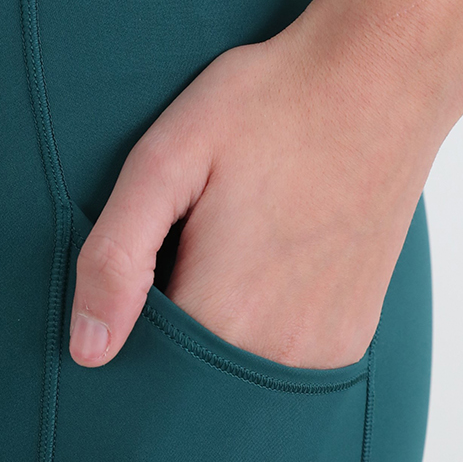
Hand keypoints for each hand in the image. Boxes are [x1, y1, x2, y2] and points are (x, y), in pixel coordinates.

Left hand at [68, 0, 441, 370]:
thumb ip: (116, 258)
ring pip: (234, 376)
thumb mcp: (164, 161)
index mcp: (225, 313)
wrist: (375, 79)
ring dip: (212, 336)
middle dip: (166, 338)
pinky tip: (259, 272)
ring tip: (221, 257)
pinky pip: (280, 364)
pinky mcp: (350, 337)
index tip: (136, 279)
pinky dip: (257, 333)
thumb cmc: (266, 106)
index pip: (141, 373)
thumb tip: (88, 350)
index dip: (124, 332)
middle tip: (183, 252)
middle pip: (188, 382)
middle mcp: (280, 349)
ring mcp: (323, 348)